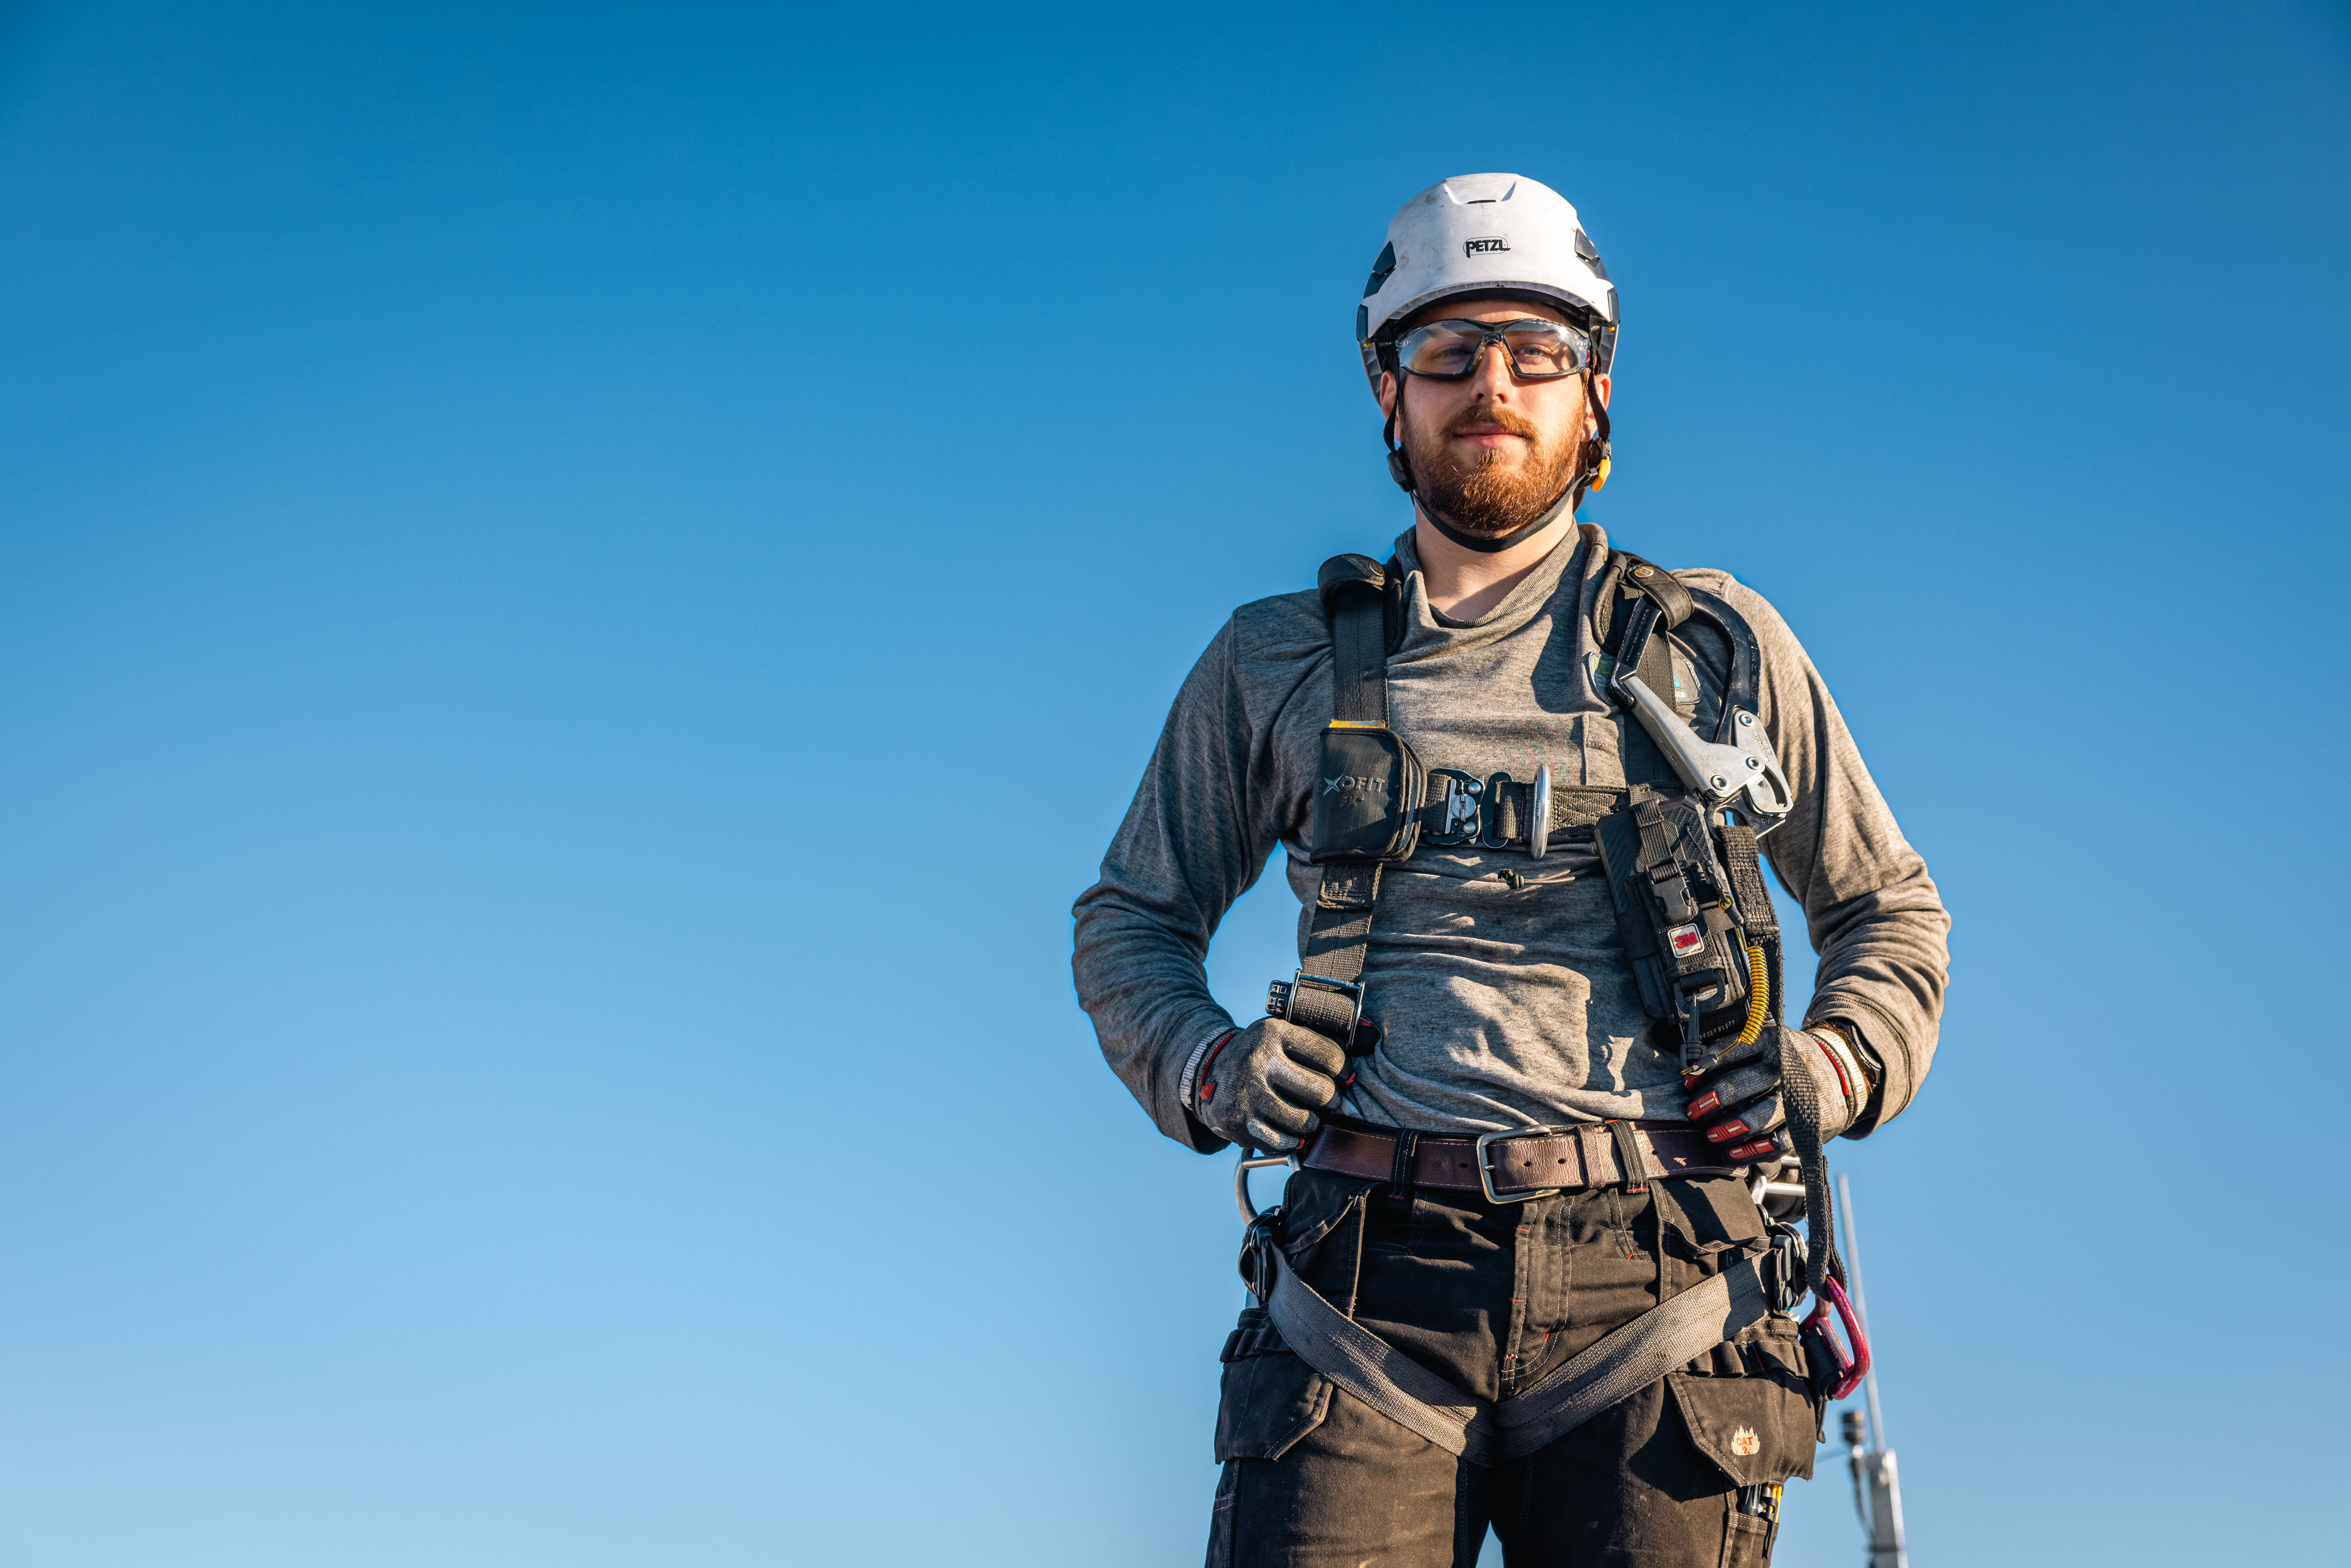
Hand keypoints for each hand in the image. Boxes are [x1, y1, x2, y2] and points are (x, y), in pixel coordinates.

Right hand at [1192, 1018, 1349, 1150]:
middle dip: (1333, 1102)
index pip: (1331, 1056)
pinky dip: (1291, 1140)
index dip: (1346, 1072)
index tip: (1345, 1079)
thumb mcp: (1283, 1033)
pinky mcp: (1238, 1123)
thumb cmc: (1260, 1054)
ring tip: (1308, 1116)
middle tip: (1331, 1104)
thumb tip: (1370, 1043)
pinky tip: (1287, 1128)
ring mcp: (1247, 1095)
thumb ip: (1321, 1040)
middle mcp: (1258, 1062)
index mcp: (1274, 1033)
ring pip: (1305, 1121)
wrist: (1209, 1072)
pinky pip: (1283, 1142)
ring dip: (1313, 1123)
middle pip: (1321, 1092)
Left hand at [1682, 1023, 1870, 1160]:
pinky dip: (1750, 1151)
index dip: (1704, 1070)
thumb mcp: (1766, 1041)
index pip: (1731, 1052)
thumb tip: (1691, 1070)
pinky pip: (1775, 1143)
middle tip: (1692, 1113)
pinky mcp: (1809, 1124)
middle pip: (1739, 1086)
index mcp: (1772, 1041)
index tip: (1687, 1083)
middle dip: (1709, 1102)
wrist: (1842, 1072)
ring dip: (1727, 1129)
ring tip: (1711, 1133)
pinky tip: (1733, 1153)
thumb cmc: (1788, 1059)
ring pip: (1756, 1117)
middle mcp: (1787, 1067)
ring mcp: (1800, 1097)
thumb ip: (1731, 1050)